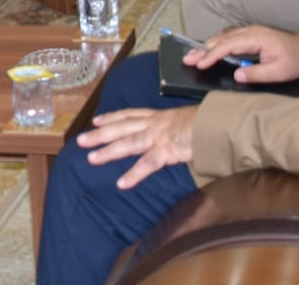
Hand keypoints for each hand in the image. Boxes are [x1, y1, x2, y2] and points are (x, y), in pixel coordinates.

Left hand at [77, 105, 198, 189]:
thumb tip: (172, 132)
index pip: (130, 115)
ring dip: (108, 151)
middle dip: (100, 134)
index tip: (96, 120)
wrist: (218, 123)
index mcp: (158, 116)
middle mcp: (154, 124)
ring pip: (128, 143)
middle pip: (121, 127)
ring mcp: (159, 137)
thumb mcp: (185, 119)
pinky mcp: (167, 151)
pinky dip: (134, 174)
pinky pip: (147, 165)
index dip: (112, 117)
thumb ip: (174, 126)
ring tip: (91, 158)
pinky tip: (122, 184)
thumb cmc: (206, 122)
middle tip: (80, 140)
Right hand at [183, 25, 298, 84]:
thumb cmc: (293, 61)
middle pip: (221, 38)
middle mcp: (250, 31)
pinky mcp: (250, 34)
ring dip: (207, 45)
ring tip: (193, 55)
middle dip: (202, 49)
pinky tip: (209, 49)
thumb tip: (236, 75)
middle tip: (187, 59)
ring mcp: (249, 31)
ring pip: (223, 36)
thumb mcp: (278, 72)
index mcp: (256, 38)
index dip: (212, 55)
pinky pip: (228, 36)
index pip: (227, 45)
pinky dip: (216, 43)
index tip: (200, 64)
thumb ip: (256, 74)